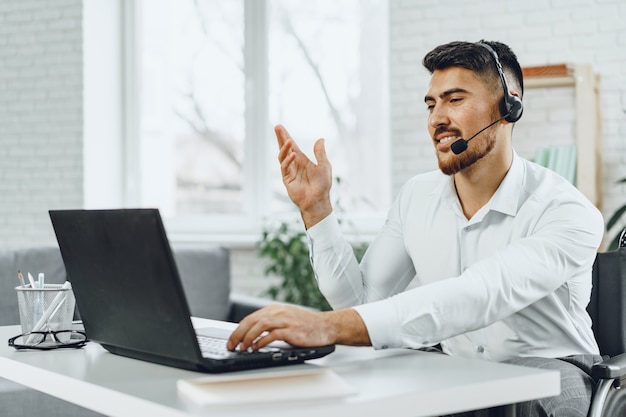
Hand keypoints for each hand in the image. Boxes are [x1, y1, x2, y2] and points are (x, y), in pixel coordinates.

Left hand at [226, 304, 370, 350]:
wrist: (327, 326)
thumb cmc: (307, 326)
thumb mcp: (286, 319)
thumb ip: (271, 324)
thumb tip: (252, 335)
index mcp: (275, 309)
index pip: (250, 317)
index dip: (238, 329)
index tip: (231, 340)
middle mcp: (279, 312)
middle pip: (252, 321)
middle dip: (238, 334)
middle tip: (232, 345)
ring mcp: (285, 320)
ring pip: (259, 326)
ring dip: (248, 338)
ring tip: (243, 348)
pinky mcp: (291, 330)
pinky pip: (272, 335)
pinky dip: (261, 342)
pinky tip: (257, 348)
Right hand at [275, 124, 332, 227]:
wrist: (318, 200)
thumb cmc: (322, 185)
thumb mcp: (324, 165)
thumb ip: (320, 153)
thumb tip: (320, 139)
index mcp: (302, 160)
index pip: (292, 146)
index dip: (286, 136)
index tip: (280, 127)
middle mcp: (294, 164)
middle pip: (284, 148)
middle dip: (281, 138)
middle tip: (277, 127)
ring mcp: (289, 172)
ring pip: (283, 157)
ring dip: (285, 148)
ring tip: (289, 140)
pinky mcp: (287, 179)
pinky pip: (285, 167)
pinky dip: (288, 160)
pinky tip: (293, 155)